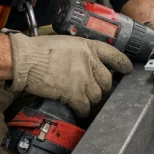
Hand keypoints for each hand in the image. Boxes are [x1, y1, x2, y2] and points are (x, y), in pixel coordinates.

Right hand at [7, 33, 132, 117]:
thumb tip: (86, 63)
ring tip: (84, 99)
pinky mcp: (73, 93)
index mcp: (88, 47)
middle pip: (106, 80)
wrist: (26, 60)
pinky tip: (79, 110)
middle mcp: (89, 62)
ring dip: (91, 99)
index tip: (127, 69)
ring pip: (97, 95)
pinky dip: (83, 110)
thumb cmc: (40, 50)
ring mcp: (82, 78)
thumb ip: (81, 53)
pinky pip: (85, 106)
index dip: (122, 63)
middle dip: (102, 87)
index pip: (113, 55)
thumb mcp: (67, 43)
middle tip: (95, 89)